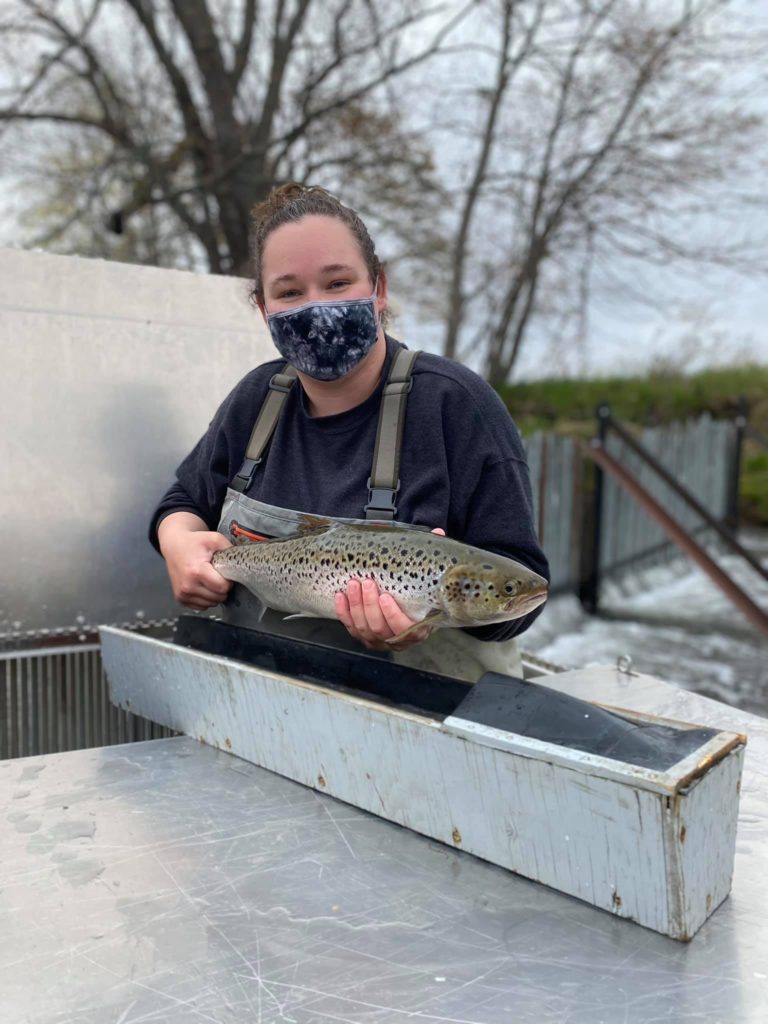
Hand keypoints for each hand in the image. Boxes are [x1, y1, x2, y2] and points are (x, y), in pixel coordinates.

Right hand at [158, 512, 232, 609]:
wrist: (174, 546)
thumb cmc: (195, 542)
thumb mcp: (214, 539)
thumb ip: (230, 550)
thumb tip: (242, 563)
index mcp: (196, 571)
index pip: (222, 588)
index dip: (229, 581)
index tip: (226, 573)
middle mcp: (188, 586)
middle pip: (218, 598)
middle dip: (222, 588)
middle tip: (218, 576)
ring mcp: (183, 594)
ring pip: (211, 604)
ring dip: (215, 594)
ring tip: (210, 579)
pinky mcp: (181, 599)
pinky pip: (202, 606)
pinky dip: (206, 598)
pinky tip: (203, 585)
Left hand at [334, 528, 444, 651]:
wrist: (404, 601)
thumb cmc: (415, 588)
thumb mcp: (424, 575)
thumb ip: (429, 556)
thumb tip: (438, 533)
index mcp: (418, 627)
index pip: (405, 629)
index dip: (393, 615)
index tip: (386, 596)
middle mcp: (398, 638)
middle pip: (380, 628)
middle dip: (369, 605)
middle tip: (366, 583)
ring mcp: (379, 639)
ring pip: (364, 628)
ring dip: (356, 606)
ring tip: (353, 584)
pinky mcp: (363, 636)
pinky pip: (350, 628)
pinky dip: (344, 613)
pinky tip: (341, 596)